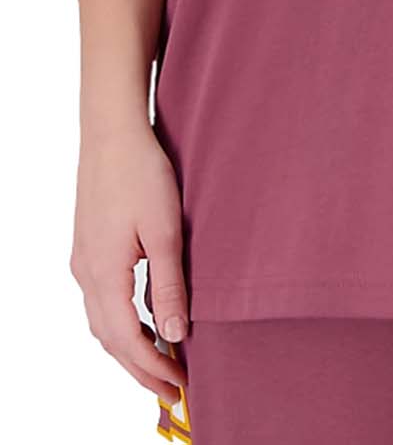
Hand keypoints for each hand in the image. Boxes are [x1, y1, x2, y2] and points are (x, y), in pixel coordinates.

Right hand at [70, 122, 188, 403]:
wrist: (112, 132)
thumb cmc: (141, 173)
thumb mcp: (165, 230)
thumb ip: (168, 284)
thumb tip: (175, 335)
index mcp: (105, 274)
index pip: (128, 340)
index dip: (153, 367)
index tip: (180, 384)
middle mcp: (86, 273)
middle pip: (110, 339)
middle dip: (141, 367)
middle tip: (173, 387)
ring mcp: (83, 260)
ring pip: (102, 322)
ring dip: (129, 346)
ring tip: (161, 359)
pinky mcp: (87, 247)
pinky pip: (100, 301)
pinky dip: (120, 321)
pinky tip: (142, 318)